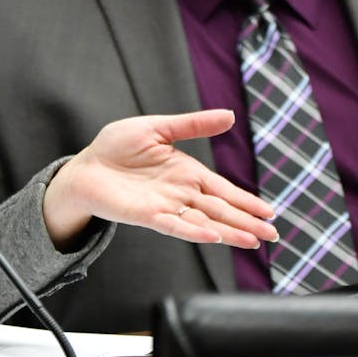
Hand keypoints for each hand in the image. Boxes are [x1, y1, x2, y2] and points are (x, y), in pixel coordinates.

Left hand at [42, 109, 278, 249]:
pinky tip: (213, 236)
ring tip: (252, 241)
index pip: (224, 190)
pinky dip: (193, 231)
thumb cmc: (116, 147)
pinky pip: (173, 225)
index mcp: (187, 173)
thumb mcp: (157, 128)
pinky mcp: (145, 215)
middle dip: (247, 222)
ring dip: (228, 232)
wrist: (85, 166)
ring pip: (203, 222)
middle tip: (272, 236)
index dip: (247, 201)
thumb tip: (230, 115)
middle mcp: (181, 193)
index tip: (270, 213)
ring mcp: (165, 206)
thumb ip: (192, 125)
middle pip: (220, 210)